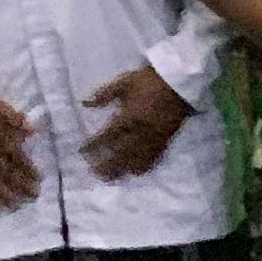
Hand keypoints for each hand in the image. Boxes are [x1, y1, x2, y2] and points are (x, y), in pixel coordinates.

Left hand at [79, 65, 192, 180]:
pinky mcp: (165, 141)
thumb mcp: (124, 82)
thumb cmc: (150, 82)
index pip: (108, 135)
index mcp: (129, 117)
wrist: (180, 84)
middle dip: (106, 164)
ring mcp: (154, 139)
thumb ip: (105, 94)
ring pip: (136, 159)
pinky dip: (142, 167)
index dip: (94, 145)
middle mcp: (141, 132)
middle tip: (93, 172)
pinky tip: (134, 173)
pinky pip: (153, 158)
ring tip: (109, 178)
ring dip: (122, 170)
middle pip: (121, 153)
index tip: (81, 151)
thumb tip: (85, 103)